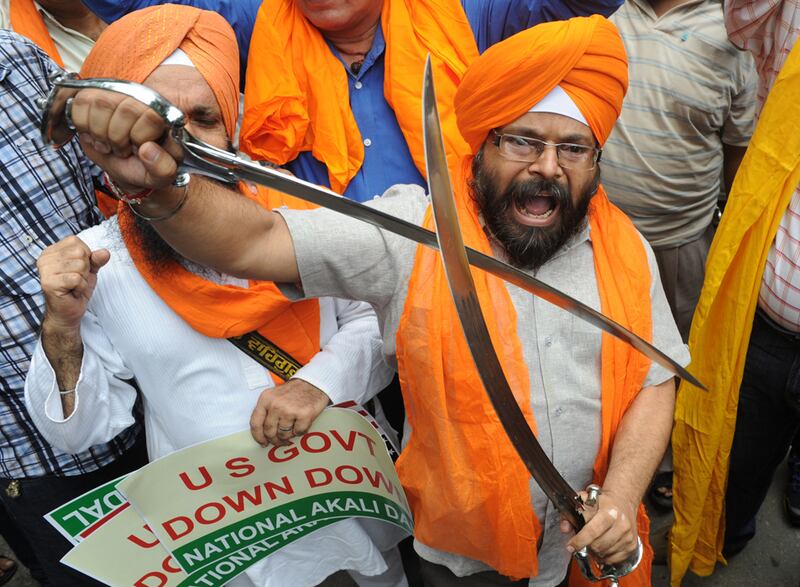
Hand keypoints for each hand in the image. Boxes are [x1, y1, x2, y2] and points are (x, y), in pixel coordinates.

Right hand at [37, 236, 109, 331]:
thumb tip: (105, 252)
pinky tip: (73, 292)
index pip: (76, 242)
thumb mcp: (89, 270)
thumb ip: (96, 259)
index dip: (85, 256)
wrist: (68, 312)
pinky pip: (77, 279)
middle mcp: (45, 259)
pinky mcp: (49, 283)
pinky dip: (81, 287)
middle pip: (79, 253)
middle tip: (76, 280)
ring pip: (80, 265)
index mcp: (51, 251)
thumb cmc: (76, 290)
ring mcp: (45, 271)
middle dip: (85, 269)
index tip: (77, 270)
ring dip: (83, 279)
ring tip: (74, 286)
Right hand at [68, 88, 182, 191]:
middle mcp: (142, 100)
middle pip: (126, 109)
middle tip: (121, 149)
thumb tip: (147, 149)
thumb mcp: (159, 177)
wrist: (122, 166)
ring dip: (100, 133)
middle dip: (118, 138)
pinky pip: (81, 103)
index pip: (151, 116)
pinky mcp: (93, 95)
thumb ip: (163, 168)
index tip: (138, 149)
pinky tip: (94, 135)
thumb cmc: (143, 168)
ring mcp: (117, 94)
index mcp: (164, 117)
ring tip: (108, 144)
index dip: (140, 137)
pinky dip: (83, 125)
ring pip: (101, 104)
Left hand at [249, 379, 330, 446]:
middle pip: (269, 432)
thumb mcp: (274, 395)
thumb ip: (266, 411)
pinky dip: (300, 431)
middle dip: (274, 440)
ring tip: (292, 429)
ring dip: (288, 435)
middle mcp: (276, 405)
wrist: (313, 383)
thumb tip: (263, 433)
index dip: (258, 436)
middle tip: (279, 441)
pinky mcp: (304, 415)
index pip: (256, 423)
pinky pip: (298, 432)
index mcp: (266, 399)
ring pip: (284, 435)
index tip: (262, 442)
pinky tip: (301, 424)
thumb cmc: (294, 391)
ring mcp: (290, 410)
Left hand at [561, 488, 638, 564]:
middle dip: (587, 545)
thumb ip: (571, 514)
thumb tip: (565, 528)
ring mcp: (628, 537)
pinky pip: (613, 560)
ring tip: (594, 541)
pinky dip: (604, 557)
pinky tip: (602, 546)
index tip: (570, 546)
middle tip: (584, 540)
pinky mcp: (632, 546)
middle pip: (598, 545)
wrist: (623, 501)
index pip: (593, 531)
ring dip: (595, 551)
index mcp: (610, 512)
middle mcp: (622, 524)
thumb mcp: (583, 501)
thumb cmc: (602, 502)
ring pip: (605, 554)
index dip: (579, 541)